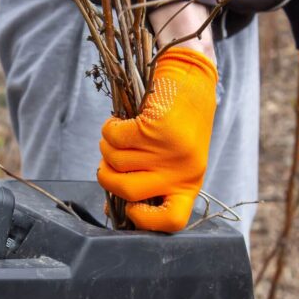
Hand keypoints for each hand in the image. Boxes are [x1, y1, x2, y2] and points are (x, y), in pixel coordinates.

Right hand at [97, 47, 217, 231]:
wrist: (192, 77)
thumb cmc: (178, 121)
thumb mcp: (173, 159)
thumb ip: (150, 182)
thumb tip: (112, 210)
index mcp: (190, 183)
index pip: (172, 221)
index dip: (144, 220)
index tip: (130, 207)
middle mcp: (182, 170)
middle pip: (127, 192)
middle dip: (106, 176)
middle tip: (108, 161)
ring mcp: (169, 150)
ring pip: (115, 160)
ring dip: (107, 146)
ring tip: (118, 133)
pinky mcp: (155, 127)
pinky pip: (114, 137)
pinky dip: (109, 128)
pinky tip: (119, 121)